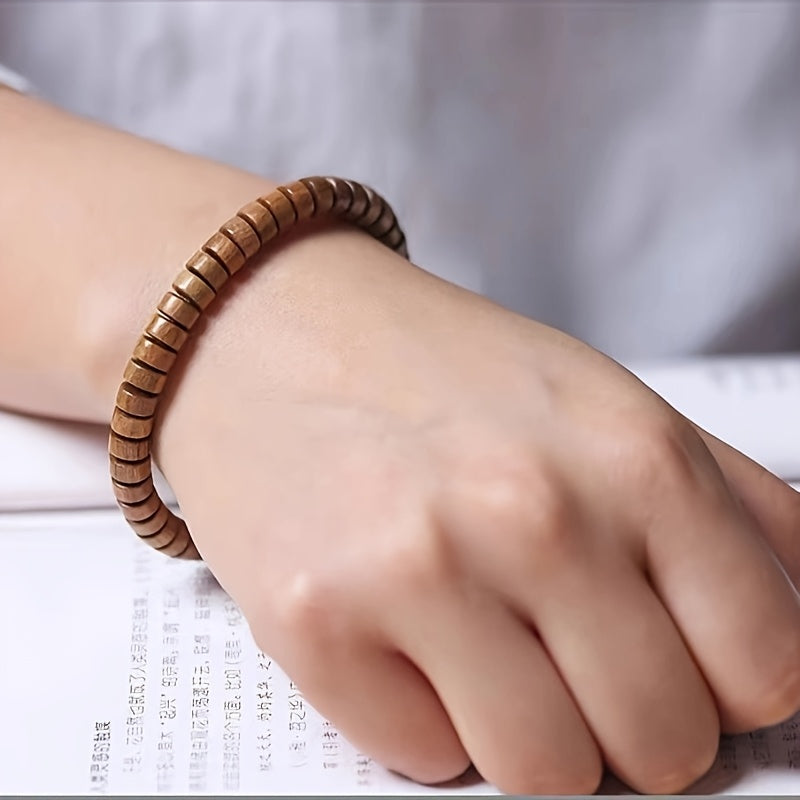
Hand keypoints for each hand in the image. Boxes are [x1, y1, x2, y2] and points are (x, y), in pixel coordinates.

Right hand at [156, 227, 799, 793]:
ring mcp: (417, 571)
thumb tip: (799, 613)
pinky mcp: (315, 623)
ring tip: (479, 642)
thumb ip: (726, 511)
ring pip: (545, 773)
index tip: (680, 665)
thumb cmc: (432, 368)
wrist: (268, 325)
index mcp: (633, 457)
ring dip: (524, 727)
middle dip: (624, 717)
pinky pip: (424, 757)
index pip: (767, 665)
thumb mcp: (600, 403)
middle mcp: (533, 514)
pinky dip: (422, 715)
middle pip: (661, 743)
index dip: (727, 684)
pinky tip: (396, 630)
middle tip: (563, 650)